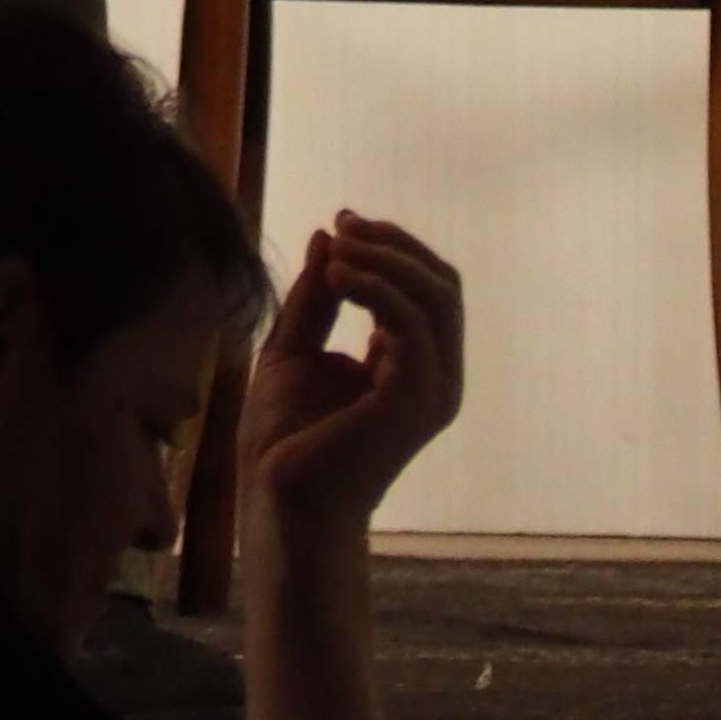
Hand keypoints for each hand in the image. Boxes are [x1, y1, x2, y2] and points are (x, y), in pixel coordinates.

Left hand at [235, 212, 463, 549]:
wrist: (277, 498)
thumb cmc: (284, 439)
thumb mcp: (294, 348)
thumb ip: (316, 296)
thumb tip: (330, 235)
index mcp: (413, 366)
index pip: (428, 287)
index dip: (391, 245)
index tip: (341, 220)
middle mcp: (435, 377)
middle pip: (443, 285)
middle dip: (395, 243)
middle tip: (344, 223)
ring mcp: (431, 390)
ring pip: (437, 297)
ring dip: (388, 258)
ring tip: (340, 248)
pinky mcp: (415, 400)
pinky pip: (413, 324)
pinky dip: (379, 287)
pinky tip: (339, 276)